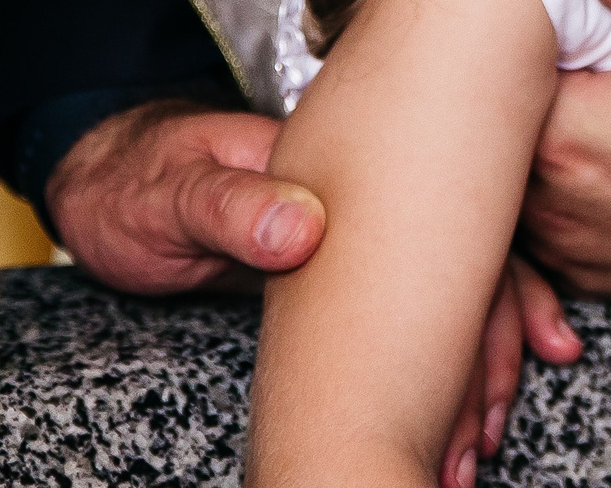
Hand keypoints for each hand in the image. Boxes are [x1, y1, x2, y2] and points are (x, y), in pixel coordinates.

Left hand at [50, 103, 578, 487]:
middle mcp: (366, 201)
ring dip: (469, 367)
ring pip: (443, 296)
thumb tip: (302, 231)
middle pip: (468, 262)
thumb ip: (229, 206)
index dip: (491, 287)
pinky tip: (442, 409)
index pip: (447, 218)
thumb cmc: (135, 183)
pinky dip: (430, 365)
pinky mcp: (336, 275)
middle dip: (496, 344)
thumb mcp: (168, 193)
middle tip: (490, 428)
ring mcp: (355, 240)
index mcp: (339, 170)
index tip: (506, 350)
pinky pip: (403, 315)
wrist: (104, 182)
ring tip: (477, 440)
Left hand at [519, 0, 610, 309]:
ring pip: (508, 181)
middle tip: (551, 42)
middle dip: (508, 86)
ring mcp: (574, 247)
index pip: (491, 74)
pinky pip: (536, 230)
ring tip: (574, 94)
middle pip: (492, 130)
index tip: (538, 7)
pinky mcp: (594, 276)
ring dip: (524, 142)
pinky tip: (590, 157)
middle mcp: (560, 202)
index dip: (507, 36)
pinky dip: (547, 193)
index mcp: (580, 135)